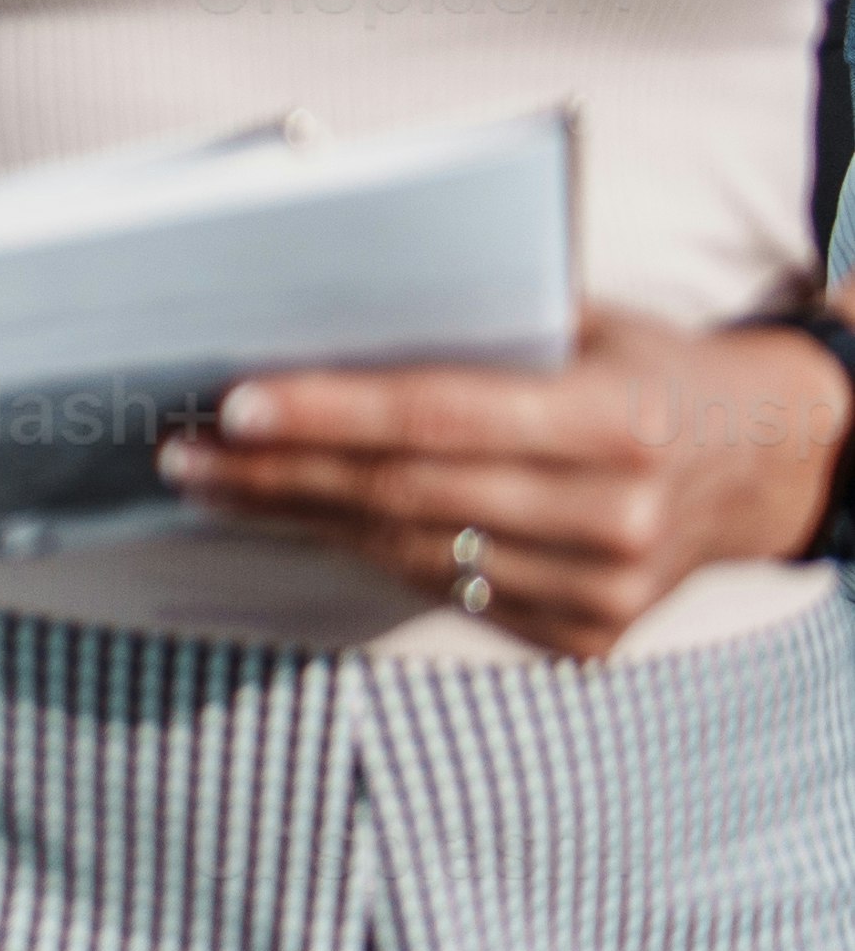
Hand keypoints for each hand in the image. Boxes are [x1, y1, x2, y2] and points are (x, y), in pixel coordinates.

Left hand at [162, 312, 854, 655]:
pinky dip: (366, 555)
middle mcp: (618, 514)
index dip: (329, 413)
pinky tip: (302, 524)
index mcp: (619, 421)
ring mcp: (607, 588)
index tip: (232, 406)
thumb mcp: (588, 324)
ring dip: (299, 520)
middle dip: (279, 474)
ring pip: (413, 553)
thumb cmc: (646, 369)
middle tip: (184, 452)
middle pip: (407, 493)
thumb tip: (318, 313)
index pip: (440, 417)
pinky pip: (450, 594)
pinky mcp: (591, 637)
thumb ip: (478, 326)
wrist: (765, 462)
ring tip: (215, 485)